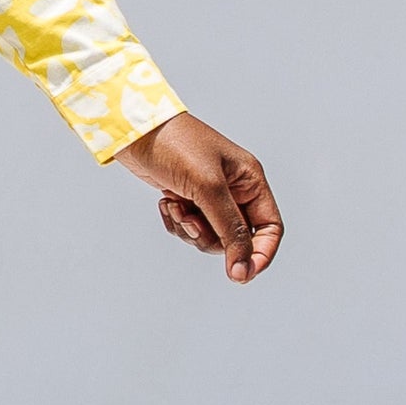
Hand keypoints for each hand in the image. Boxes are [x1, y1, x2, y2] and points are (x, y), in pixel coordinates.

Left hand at [114, 111, 281, 283]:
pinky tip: (166, 202)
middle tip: (190, 221)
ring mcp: (210, 195)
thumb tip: (244, 269)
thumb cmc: (176, 146)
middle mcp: (235, 190)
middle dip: (210, 237)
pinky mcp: (187, 198)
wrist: (135, 129)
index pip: (270, 228)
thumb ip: (229, 229)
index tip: (241, 275)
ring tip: (174, 206)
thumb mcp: (208, 188)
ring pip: (210, 236)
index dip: (260, 254)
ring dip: (189, 229)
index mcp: (251, 181)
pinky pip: (188, 227)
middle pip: (236, 238)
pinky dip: (176, 221)